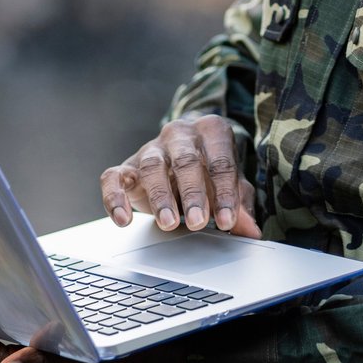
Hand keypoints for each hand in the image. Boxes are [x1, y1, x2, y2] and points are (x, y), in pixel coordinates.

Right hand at [100, 114, 260, 236]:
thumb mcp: (231, 184)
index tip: (227, 221)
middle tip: (197, 222)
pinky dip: (115, 198)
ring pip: (152, 167)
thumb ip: (239, 203)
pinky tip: (124, 220)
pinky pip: (113, 178)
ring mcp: (150, 149)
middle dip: (192, 193)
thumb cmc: (211, 170)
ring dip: (160, 196)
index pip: (220, 162)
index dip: (224, 193)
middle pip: (186, 161)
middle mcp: (179, 134)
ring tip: (168, 222)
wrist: (183, 156)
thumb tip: (250, 230)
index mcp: (211, 131)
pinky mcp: (126, 166)